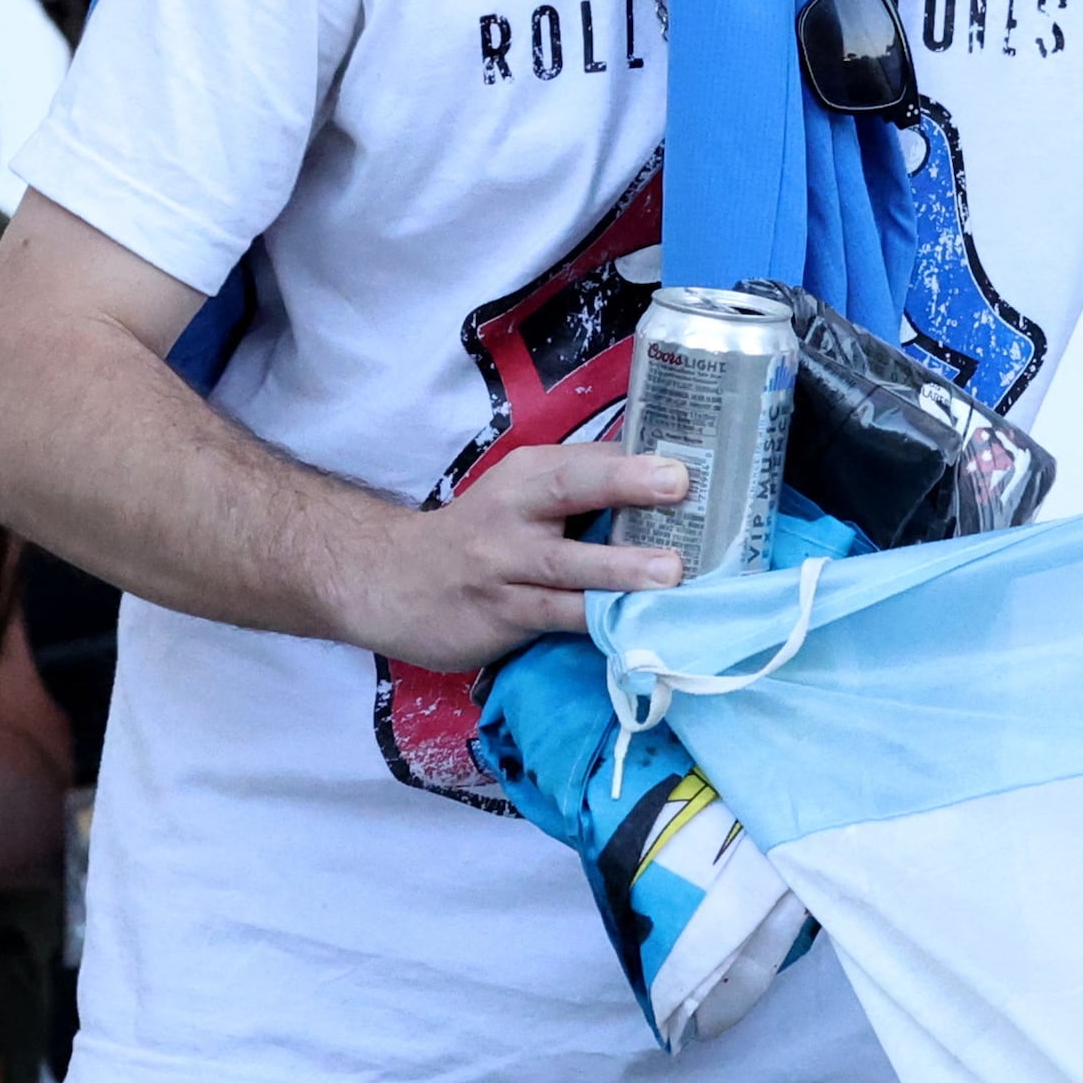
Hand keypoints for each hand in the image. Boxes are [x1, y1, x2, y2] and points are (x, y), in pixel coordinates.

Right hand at [342, 443, 693, 677]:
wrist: (387, 581)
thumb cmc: (480, 536)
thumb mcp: (520, 496)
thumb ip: (582, 485)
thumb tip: (669, 476)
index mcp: (528, 474)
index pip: (590, 458)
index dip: (641, 458)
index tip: (696, 457)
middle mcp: (514, 510)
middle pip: (569, 488)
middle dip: (624, 483)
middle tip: (679, 484)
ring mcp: (503, 564)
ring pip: (565, 564)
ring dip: (619, 567)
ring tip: (669, 572)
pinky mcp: (500, 613)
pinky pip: (554, 616)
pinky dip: (594, 620)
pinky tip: (635, 626)